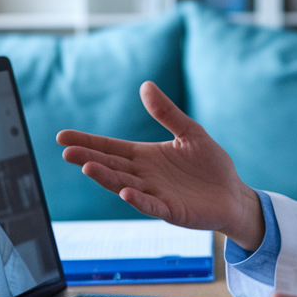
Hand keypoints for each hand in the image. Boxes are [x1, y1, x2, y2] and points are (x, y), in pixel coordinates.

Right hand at [56, 81, 265, 249]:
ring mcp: (155, 195)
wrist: (233, 195)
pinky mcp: (171, 211)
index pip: (110, 148)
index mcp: (145, 157)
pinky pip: (151, 205)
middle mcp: (144, 176)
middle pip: (111, 166)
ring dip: (106, 178)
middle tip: (66, 151)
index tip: (62, 137)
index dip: (88, 142)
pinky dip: (138, 200)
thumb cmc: (210, 165)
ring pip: (125, 185)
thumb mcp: (190, 132)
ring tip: (88, 168)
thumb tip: (145, 85)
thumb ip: (167, 113)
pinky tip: (125, 193)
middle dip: (88, 159)